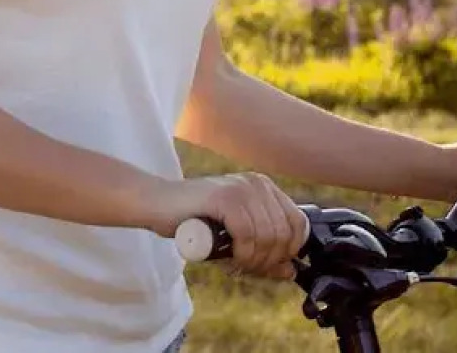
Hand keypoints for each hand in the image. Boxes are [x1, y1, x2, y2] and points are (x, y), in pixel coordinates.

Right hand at [149, 173, 308, 278]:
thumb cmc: (196, 222)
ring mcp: (242, 187)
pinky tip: (228, 259)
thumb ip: (263, 253)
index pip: (298, 225)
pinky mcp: (225, 197)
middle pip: (284, 235)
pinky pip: (247, 235)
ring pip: (267, 237)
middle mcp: (258, 184)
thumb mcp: (236, 240)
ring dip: (253, 261)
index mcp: (265, 188)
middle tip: (245, 269)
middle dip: (268, 262)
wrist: (158, 204)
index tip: (268, 266)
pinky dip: (241, 254)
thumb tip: (291, 272)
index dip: (288, 252)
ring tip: (234, 265)